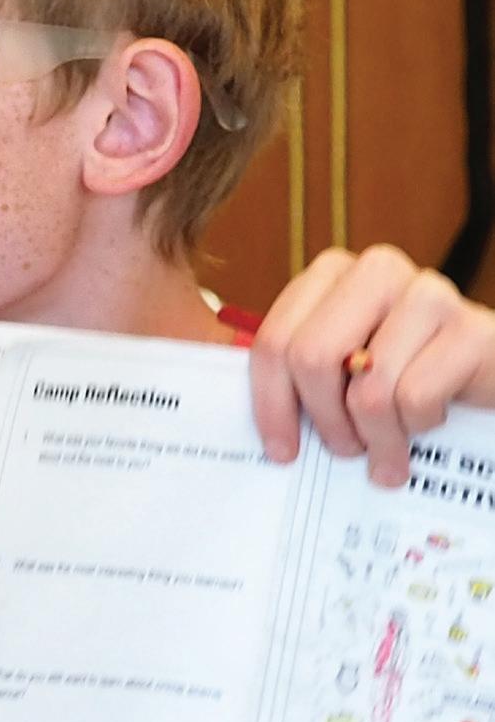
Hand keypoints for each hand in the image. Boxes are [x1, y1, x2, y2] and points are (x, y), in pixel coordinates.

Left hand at [250, 245, 494, 485]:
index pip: (275, 341)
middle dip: (324, 419)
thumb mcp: (345, 363)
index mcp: (331, 273)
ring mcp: (427, 293)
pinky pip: (415, 399)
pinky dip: (418, 426)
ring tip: (387, 450)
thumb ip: (298, 372)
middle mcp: (375, 271)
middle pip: (311, 358)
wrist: (489, 369)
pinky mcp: (471, 329)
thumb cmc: (408, 368)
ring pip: (366, 388)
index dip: (271, 402)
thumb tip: (250, 423)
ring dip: (376, 436)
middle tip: (343, 451)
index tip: (281, 449)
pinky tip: (429, 420)